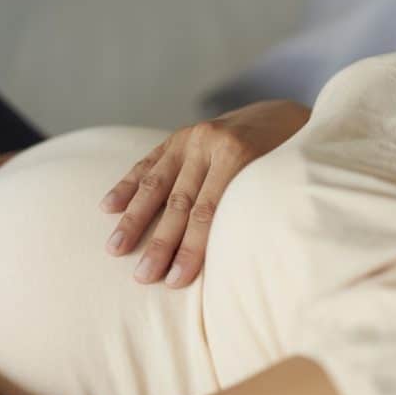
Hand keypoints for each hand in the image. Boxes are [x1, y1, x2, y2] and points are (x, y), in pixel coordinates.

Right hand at [99, 99, 310, 287]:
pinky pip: (148, 163)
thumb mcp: (281, 179)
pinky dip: (127, 185)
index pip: (209, 212)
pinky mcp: (176, 137)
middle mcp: (209, 142)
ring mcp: (189, 137)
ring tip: (115, 248)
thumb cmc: (287, 156)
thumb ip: (256, 207)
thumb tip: (238, 262)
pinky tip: (108, 207)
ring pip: (156, 184)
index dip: (191, 249)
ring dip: (133, 219)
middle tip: (143, 276)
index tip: (175, 281)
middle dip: (159, 243)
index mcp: (238, 153)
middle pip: (179, 203)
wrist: (280, 113)